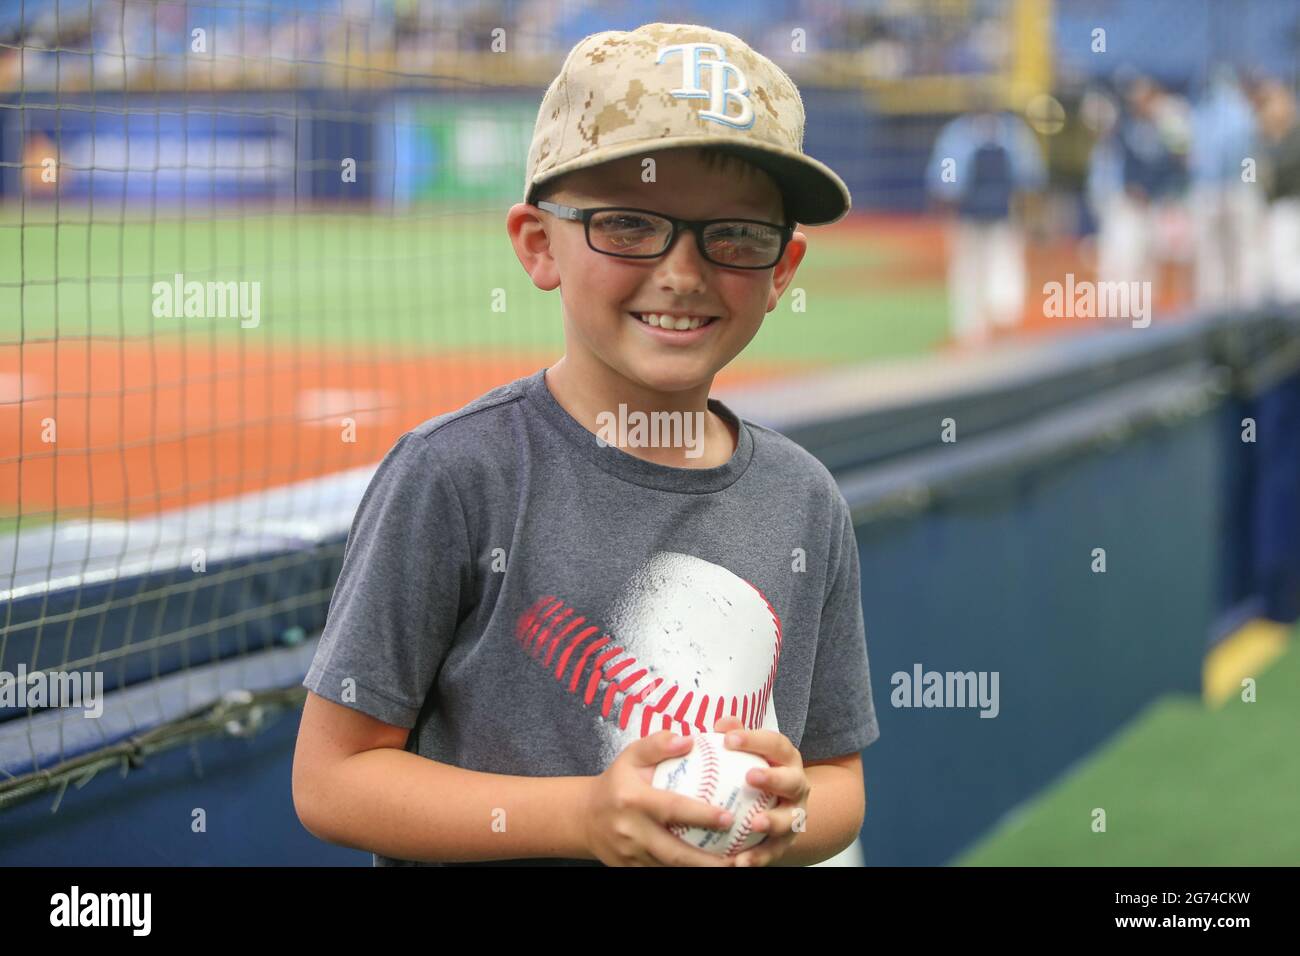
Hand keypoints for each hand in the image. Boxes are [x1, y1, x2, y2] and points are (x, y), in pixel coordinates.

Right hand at [581, 730, 737, 866]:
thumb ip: (658, 745)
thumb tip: (689, 739)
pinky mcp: (631, 870)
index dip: (701, 815)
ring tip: (733, 868)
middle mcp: (631, 831)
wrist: (584, 817)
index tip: (729, 818)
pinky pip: (662, 873)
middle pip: (674, 851)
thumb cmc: (617, 782)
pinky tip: (709, 869)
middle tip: (739, 858)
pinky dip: (685, 872)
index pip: (671, 809)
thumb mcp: (631, 756)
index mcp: (633, 800)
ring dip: (700, 870)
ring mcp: (630, 855)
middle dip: (707, 860)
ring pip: (670, 868)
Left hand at [711, 716, 809, 867]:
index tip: (728, 739)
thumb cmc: (751, 771)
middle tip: (750, 777)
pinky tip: (738, 862)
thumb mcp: (746, 751)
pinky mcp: (785, 842)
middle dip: (774, 779)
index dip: (754, 739)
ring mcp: (794, 815)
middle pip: (791, 781)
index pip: (775, 744)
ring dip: (773, 821)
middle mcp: (796, 786)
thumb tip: (720, 724)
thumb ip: (734, 735)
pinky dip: (757, 858)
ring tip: (754, 824)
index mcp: (786, 760)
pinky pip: (772, 852)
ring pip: (789, 820)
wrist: (776, 806)